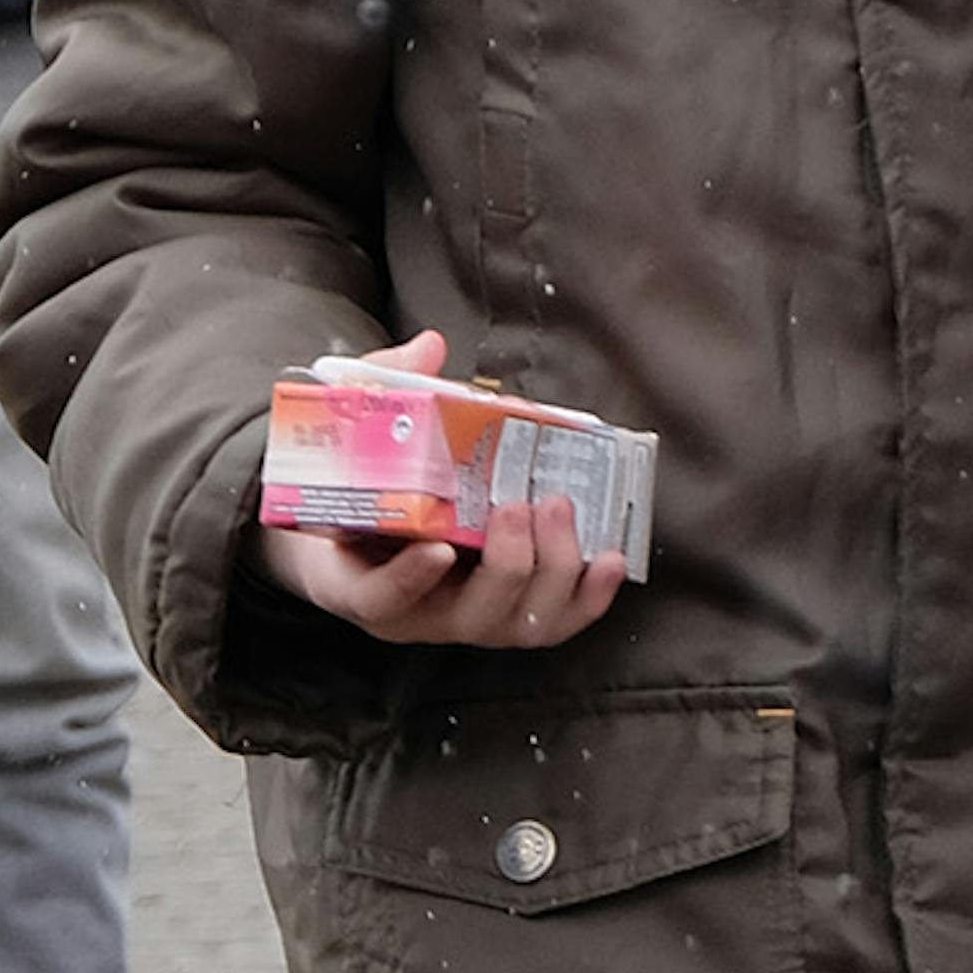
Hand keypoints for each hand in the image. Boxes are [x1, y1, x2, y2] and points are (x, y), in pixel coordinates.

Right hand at [255, 331, 628, 650]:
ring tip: (560, 507)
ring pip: (521, 624)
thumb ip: (386, 394)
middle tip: (518, 504)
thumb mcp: (361, 442)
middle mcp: (420, 615)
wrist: (372, 541)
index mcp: (362, 581)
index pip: (379, 598)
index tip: (437, 548)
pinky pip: (556, 623)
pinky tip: (611, 557)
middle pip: (470, 615)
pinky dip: (589, 597)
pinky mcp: (512, 618)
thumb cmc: (365, 494)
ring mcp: (471, 622)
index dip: (409, 580)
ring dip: (553, 568)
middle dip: (507, 561)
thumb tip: (429, 348)